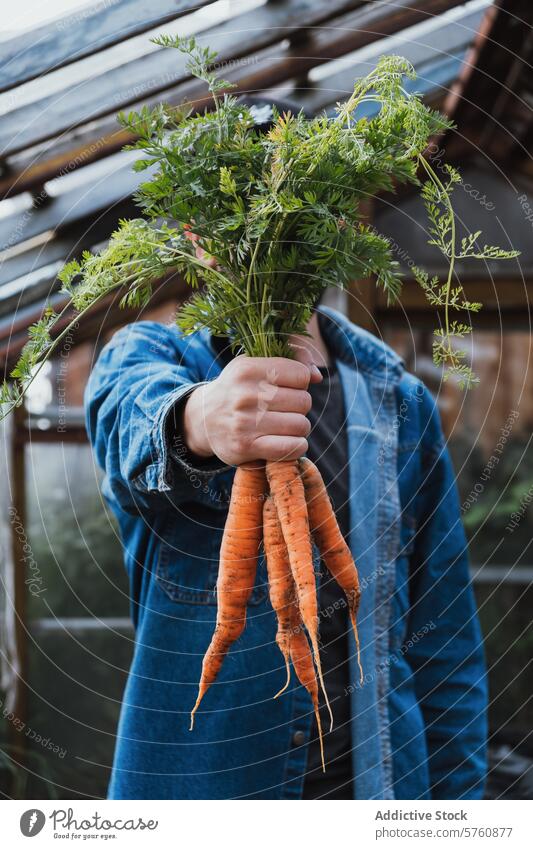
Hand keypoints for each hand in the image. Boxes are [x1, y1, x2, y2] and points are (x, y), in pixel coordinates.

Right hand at [182, 352, 321, 464]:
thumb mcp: (253, 366)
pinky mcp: (246, 447)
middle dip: (299, 407)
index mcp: (247, 369)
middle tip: (285, 409)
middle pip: (303, 401)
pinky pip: (291, 447)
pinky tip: (288, 442)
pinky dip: (297, 446)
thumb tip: (318, 376)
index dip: (301, 383)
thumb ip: (290, 362)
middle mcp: (245, 395)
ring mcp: (245, 423)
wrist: (202, 419)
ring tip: (285, 425)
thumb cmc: (236, 390)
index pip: (301, 375)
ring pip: (301, 425)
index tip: (288, 388)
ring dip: (298, 427)